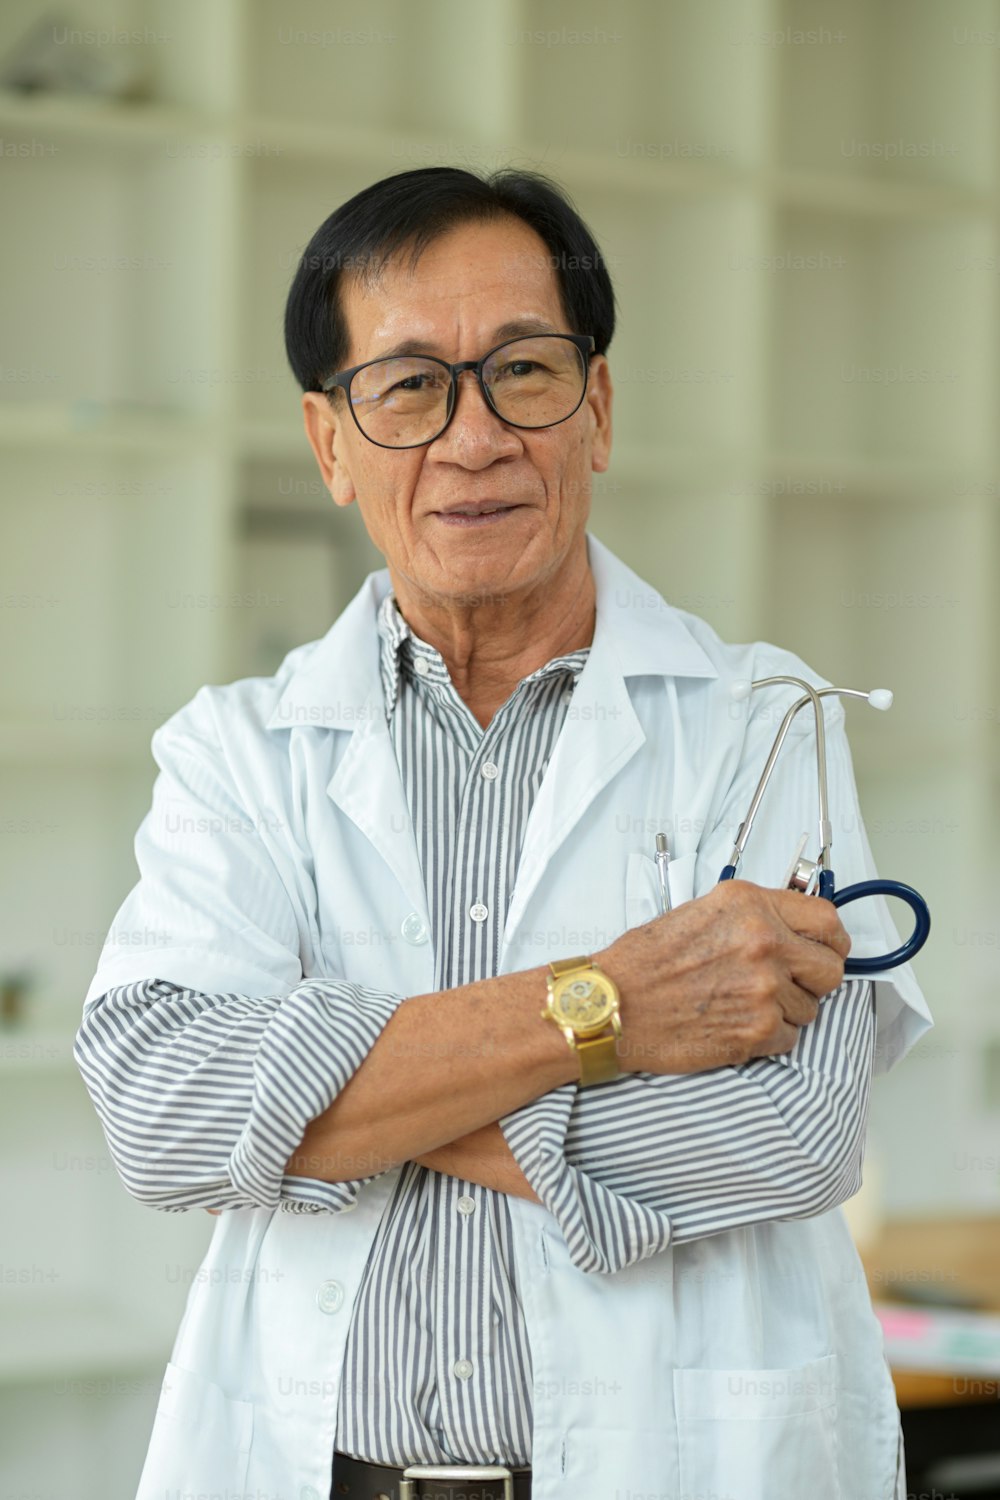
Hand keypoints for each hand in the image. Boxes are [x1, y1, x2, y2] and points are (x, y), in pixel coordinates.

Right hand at [595, 879, 850, 1074]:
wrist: (612, 1005)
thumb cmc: (644, 962)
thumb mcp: (701, 912)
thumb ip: (753, 916)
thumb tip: (792, 928)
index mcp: (749, 905)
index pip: (827, 920)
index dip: (832, 940)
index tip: (826, 949)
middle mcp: (763, 942)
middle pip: (830, 969)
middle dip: (814, 980)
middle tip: (789, 983)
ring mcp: (764, 988)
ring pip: (809, 1009)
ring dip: (785, 1011)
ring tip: (741, 1004)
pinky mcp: (758, 1030)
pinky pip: (790, 1039)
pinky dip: (768, 1037)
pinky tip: (735, 1024)